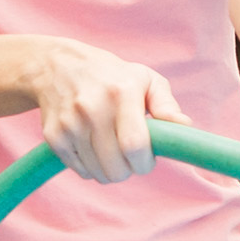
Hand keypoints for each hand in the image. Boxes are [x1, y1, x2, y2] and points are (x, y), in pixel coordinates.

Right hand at [28, 40, 183, 183]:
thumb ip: (166, 105)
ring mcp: (70, 123)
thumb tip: (185, 126)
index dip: (145, 162)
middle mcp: (92, 108)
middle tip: (129, 154)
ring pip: (98, 174)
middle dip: (129, 169)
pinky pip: (80, 171)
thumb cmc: (111, 76)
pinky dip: (90, 167)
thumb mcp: (144, 79)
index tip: (147, 159)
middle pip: (116, 168)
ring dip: (110, 170)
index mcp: (121, 92)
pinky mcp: (53, 136)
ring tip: (111, 148)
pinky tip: (92, 146)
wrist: (57, 66)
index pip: (135, 145)